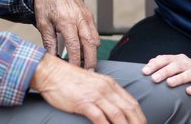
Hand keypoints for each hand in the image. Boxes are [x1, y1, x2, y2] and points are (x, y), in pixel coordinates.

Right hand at [31, 54, 145, 123]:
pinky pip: (100, 117)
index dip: (139, 117)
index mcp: (109, 84)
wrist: (51, 72)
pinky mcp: (83, 102)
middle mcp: (106, 88)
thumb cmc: (68, 79)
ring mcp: (95, 95)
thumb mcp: (92, 83)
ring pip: (118, 114)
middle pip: (129, 109)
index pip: (131, 102)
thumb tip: (113, 106)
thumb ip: (104, 93)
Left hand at [33, 0, 100, 68]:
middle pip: (91, 45)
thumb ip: (49, 42)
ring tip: (86, 64)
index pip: (75, 47)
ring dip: (92, 53)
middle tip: (87, 73)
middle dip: (91, 61)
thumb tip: (52, 58)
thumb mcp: (43, 23)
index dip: (76, 61)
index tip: (74, 71)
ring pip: (96, 39)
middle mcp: (80, 18)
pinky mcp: (89, 15)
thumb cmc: (45, 1)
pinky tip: (85, 49)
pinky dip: (92, 43)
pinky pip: (94, 32)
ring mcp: (87, 16)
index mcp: (67, 21)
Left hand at [142, 54, 190, 99]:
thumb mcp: (174, 66)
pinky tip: (188, 91)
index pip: (165, 59)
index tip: (144, 72)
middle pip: (176, 66)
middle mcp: (188, 64)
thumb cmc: (186, 72)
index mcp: (178, 59)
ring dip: (179, 78)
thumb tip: (148, 64)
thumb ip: (162, 64)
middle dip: (164, 72)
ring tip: (169, 83)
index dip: (154, 65)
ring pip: (188, 74)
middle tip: (154, 79)